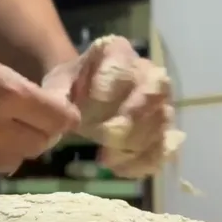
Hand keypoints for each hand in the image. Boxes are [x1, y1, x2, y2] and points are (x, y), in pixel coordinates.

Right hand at [0, 13, 80, 172]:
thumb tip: (32, 107)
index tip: (56, 105)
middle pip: (39, 144)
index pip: (58, 119)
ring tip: (4, 122)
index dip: (62, 113)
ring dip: (17, 144)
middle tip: (31, 113)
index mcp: (5, 92)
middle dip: (42, 130)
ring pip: (14, 159)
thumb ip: (8, 86)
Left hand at [41, 35, 182, 177]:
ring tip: (107, 159)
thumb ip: (56, 95)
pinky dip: (146, 161)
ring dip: (137, 143)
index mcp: (118, 51)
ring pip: (162, 119)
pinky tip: (121, 170)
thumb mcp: (57, 84)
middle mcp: (146, 71)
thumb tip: (61, 115)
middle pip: (155, 91)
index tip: (87, 113)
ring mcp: (159, 101)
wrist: (84, 95)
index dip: (107, 92)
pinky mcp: (162, 128)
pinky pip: (165, 145)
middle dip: (132, 117)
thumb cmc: (71, 85)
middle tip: (105, 137)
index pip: (122, 67)